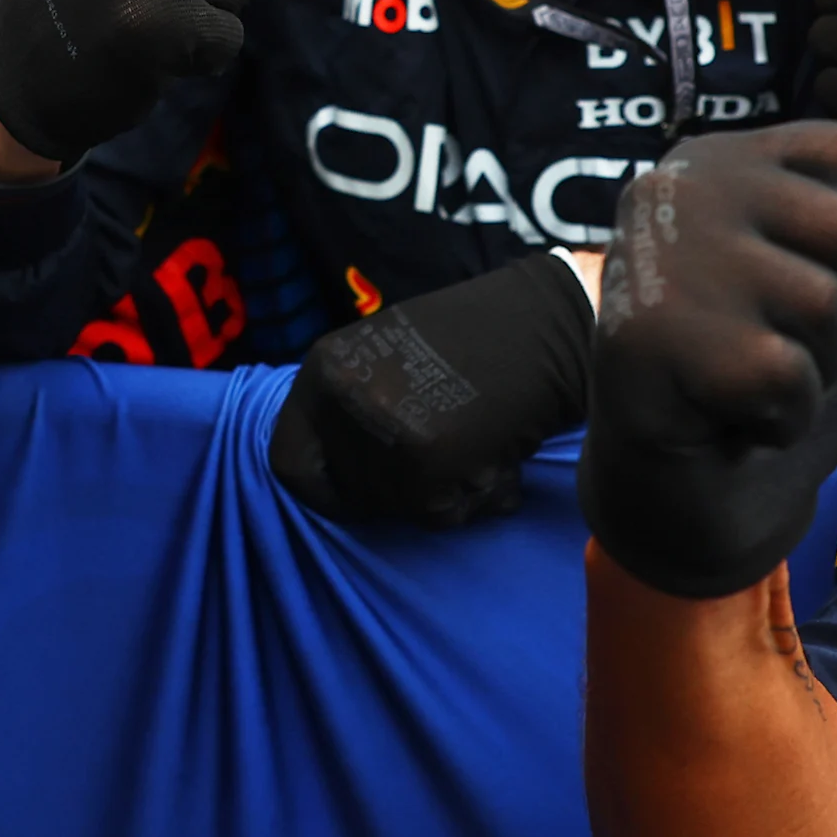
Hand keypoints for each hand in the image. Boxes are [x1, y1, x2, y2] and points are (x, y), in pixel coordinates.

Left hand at [271, 249, 596, 528]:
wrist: (547, 325)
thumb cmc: (476, 342)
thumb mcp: (386, 361)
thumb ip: (356, 410)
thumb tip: (342, 479)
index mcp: (323, 370)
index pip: (289, 462)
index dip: (323, 490)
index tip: (358, 495)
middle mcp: (341, 398)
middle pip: (347, 495)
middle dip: (395, 495)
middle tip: (444, 466)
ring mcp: (379, 429)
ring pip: (396, 508)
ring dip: (441, 498)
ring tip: (477, 454)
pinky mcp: (424, 458)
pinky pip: (438, 512)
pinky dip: (472, 500)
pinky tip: (496, 463)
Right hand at [578, 125, 836, 599]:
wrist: (692, 495)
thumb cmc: (773, 382)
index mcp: (722, 159)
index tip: (797, 286)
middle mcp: (675, 184)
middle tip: (771, 345)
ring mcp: (656, 254)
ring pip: (821, 302)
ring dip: (812, 370)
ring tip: (749, 383)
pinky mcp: (648, 333)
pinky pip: (784, 373)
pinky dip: (783, 418)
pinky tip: (729, 418)